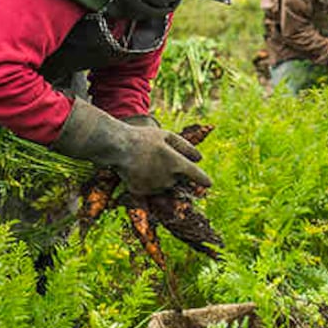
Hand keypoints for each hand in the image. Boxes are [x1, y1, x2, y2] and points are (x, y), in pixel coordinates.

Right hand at [52, 100, 210, 194]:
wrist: (118, 146)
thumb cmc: (143, 138)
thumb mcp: (167, 136)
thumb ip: (185, 147)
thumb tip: (200, 158)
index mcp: (177, 164)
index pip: (196, 175)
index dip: (203, 180)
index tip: (209, 184)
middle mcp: (167, 178)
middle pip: (178, 180)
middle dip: (174, 172)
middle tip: (159, 158)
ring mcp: (154, 187)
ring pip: (164, 185)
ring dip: (161, 177)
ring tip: (147, 162)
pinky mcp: (141, 192)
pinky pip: (150, 189)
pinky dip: (147, 181)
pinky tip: (139, 169)